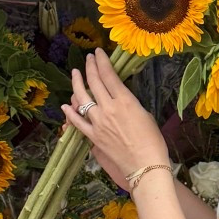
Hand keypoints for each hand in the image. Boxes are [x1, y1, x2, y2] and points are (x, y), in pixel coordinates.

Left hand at [63, 50, 168, 193]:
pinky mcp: (93, 137)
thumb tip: (119, 98)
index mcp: (125, 101)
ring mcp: (98, 123)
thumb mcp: (145, 114)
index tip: (98, 53)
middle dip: (90, 67)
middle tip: (88, 59)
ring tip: (75, 73)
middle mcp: (108, 108)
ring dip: (77, 83)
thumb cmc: (153, 140)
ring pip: (82, 98)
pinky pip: (78, 122)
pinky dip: (70, 113)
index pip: (109, 75)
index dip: (102, 61)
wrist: (145, 165)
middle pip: (94, 82)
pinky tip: (65, 105)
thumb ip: (129, 103)